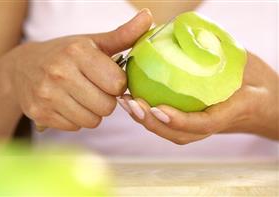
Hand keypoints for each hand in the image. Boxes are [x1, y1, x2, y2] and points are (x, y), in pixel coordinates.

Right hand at [0, 9, 152, 130]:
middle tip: (94, 89)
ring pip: (92, 121)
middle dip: (105, 100)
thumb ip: (123, 34)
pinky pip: (75, 127)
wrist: (22, 68)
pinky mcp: (39, 113)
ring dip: (92, 112)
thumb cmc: (64, 54)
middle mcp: (60, 72)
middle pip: (106, 106)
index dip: (117, 83)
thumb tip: (148, 18)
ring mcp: (47, 95)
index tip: (107, 78)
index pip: (117, 83)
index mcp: (78, 52)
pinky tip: (67, 104)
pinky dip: (75, 119)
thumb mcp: (92, 42)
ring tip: (81, 97)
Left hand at [119, 52, 278, 143]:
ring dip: (146, 121)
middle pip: (180, 134)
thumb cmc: (252, 79)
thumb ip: (222, 53)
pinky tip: (135, 100)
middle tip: (132, 104)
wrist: (260, 99)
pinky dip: (150, 115)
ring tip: (127, 103)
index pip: (204, 123)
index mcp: (230, 112)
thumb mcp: (244, 63)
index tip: (159, 110)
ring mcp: (201, 127)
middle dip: (153, 123)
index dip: (181, 120)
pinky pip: (170, 124)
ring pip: (171, 132)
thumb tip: (190, 30)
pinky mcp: (192, 123)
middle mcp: (212, 125)